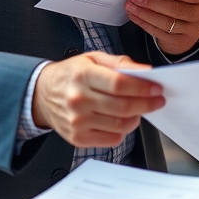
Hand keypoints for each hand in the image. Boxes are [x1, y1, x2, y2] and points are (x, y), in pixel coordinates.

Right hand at [33, 52, 163, 147]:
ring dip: (137, 118)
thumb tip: (144, 71)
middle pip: (123, 107)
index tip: (157, 88)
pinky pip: (112, 139)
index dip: (143, 88)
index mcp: (82, 75)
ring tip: (139, 109)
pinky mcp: (78, 138)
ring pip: (120, 125)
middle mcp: (78, 100)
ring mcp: (77, 121)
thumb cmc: (70, 75)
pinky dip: (123, 131)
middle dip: (146, 104)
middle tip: (157, 100)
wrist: (41, 94)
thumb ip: (120, 63)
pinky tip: (121, 120)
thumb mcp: (92, 58)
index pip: (120, 84)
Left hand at [124, 0, 198, 55]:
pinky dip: (143, 22)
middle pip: (177, 9)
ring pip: (166, 22)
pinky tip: (133, 14)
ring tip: (130, 5)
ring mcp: (193, 30)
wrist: (190, 24)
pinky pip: (159, 32)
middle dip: (153, 2)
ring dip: (145, 13)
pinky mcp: (179, 41)